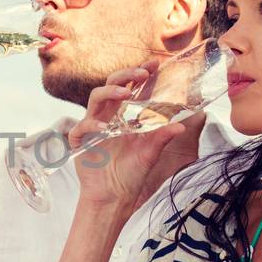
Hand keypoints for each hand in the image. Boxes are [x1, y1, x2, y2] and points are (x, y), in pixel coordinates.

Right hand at [69, 64, 188, 207]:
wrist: (113, 196)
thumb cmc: (130, 174)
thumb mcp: (150, 154)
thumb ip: (162, 138)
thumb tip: (181, 126)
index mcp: (124, 116)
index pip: (131, 88)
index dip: (139, 74)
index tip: (153, 64)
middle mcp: (108, 116)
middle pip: (111, 85)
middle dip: (126, 76)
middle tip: (141, 74)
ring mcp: (92, 126)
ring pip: (95, 98)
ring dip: (110, 92)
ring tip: (124, 94)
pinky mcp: (80, 140)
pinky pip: (81, 126)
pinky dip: (91, 124)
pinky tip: (105, 128)